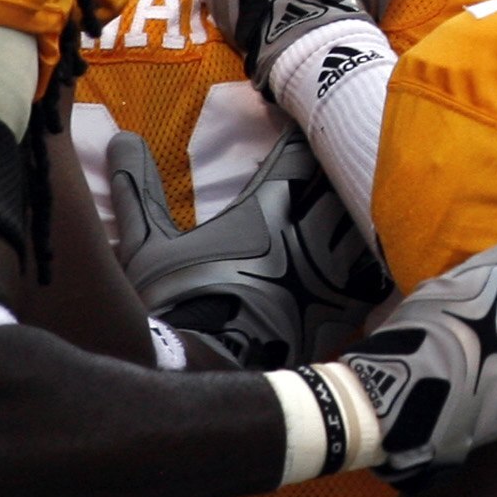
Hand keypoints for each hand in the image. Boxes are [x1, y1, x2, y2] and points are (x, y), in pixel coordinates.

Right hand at [107, 127, 388, 369]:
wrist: (206, 372)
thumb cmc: (179, 303)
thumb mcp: (147, 245)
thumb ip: (138, 190)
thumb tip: (120, 138)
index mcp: (274, 202)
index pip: (304, 147)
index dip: (302, 132)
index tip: (295, 124)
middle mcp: (314, 226)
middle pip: (348, 174)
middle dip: (341, 162)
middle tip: (332, 154)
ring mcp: (337, 265)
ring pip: (367, 218)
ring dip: (360, 207)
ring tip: (356, 198)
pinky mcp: (349, 304)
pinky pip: (376, 269)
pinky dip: (370, 256)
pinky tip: (361, 255)